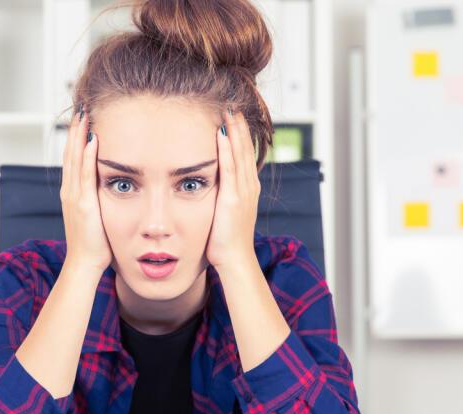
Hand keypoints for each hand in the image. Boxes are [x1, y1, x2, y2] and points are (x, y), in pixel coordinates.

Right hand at [60, 105, 111, 274]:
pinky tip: (91, 139)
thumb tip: (114, 185)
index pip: (73, 157)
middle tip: (82, 106)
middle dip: (75, 128)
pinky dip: (86, 156)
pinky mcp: (83, 204)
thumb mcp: (96, 214)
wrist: (84, 264)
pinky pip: (85, 174)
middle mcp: (70, 190)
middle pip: (70, 151)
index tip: (83, 117)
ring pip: (74, 158)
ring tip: (85, 114)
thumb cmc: (94, 244)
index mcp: (73, 192)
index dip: (76, 136)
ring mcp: (74, 196)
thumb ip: (100, 198)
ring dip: (79, 135)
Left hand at [206, 106, 259, 271]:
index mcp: (248, 188)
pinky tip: (220, 134)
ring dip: (234, 130)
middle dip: (239, 125)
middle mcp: (249, 186)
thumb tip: (212, 186)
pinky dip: (226, 149)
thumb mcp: (226, 213)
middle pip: (245, 148)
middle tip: (232, 104)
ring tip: (229, 110)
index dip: (240, 134)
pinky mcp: (233, 198)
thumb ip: (222, 196)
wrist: (235, 259)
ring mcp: (243, 191)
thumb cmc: (226, 241)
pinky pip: (229, 168)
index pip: (245, 154)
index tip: (233, 116)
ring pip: (239, 153)